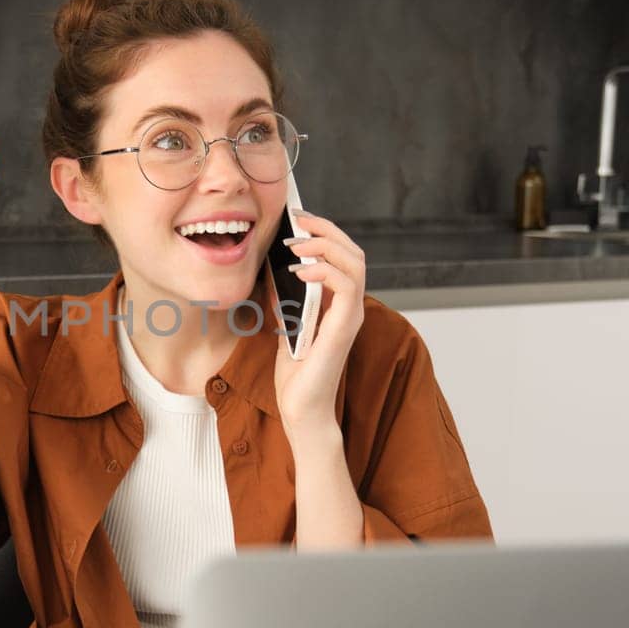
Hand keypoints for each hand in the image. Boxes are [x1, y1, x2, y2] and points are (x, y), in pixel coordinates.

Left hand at [272, 209, 365, 443]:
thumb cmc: (296, 372)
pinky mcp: (344, 328)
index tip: (297, 219)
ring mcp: (350, 316)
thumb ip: (286, 298)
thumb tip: (273, 270)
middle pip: (354, 252)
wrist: (300, 408)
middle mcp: (350, 306)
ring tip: (297, 244)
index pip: (343, 255)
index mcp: (339, 302)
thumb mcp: (286, 324)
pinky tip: (300, 271)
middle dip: (327, 230)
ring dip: (326, 246)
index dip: (324, 232)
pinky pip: (346, 287)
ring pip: (355, 263)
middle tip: (298, 221)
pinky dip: (325, 271)